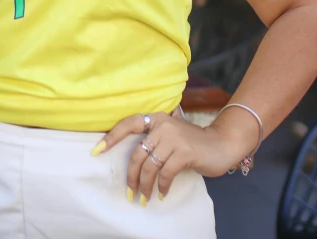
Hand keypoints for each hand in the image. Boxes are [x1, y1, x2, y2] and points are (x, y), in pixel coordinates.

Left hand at [91, 110, 249, 203]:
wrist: (220, 144)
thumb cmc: (192, 143)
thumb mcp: (170, 135)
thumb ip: (153, 140)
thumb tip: (130, 160)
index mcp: (156, 118)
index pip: (128, 124)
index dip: (111, 137)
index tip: (96, 151)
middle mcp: (163, 125)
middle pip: (137, 153)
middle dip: (130, 176)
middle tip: (129, 193)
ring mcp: (174, 137)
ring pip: (149, 166)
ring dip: (144, 186)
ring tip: (143, 198)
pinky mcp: (184, 152)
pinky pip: (165, 173)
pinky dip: (162, 187)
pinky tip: (162, 194)